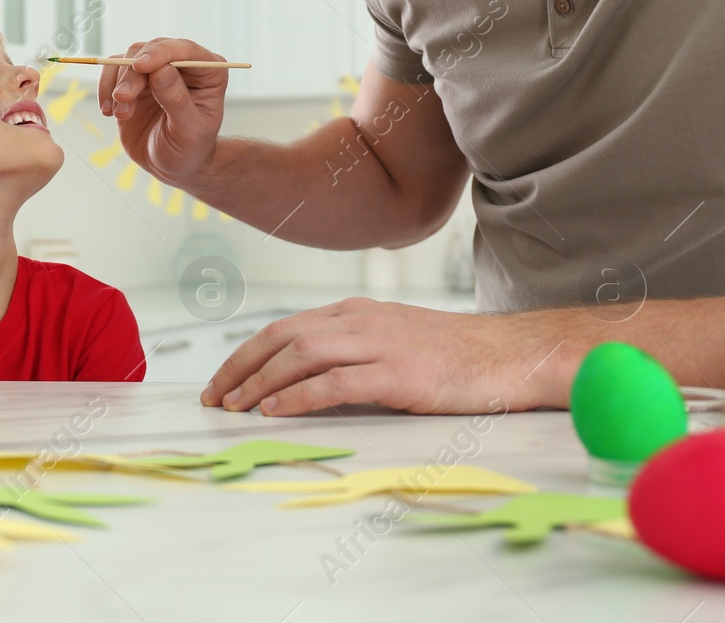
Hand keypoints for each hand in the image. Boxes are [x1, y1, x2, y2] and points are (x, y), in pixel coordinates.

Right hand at [97, 37, 226, 187]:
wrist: (171, 165)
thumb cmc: (189, 149)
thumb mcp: (189, 132)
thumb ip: (177, 100)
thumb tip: (162, 70)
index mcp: (207, 73)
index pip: (184, 50)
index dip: (161, 53)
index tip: (140, 66)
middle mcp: (182, 65)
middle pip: (151, 50)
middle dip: (133, 73)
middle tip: (122, 99)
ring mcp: (156, 70)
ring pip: (129, 57)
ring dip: (118, 83)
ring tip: (121, 114)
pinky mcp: (134, 79)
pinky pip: (113, 69)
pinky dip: (105, 87)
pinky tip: (108, 111)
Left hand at [200, 298, 571, 415]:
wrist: (510, 355)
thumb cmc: (454, 354)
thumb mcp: (391, 340)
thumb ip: (350, 351)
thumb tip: (300, 380)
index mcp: (354, 312)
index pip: (284, 328)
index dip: (245, 354)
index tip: (221, 381)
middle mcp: (359, 320)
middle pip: (280, 337)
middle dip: (239, 367)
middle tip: (214, 397)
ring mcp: (379, 344)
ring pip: (300, 356)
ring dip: (261, 382)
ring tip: (237, 406)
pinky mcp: (398, 374)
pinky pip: (334, 382)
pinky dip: (298, 396)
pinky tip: (276, 411)